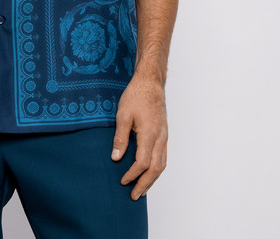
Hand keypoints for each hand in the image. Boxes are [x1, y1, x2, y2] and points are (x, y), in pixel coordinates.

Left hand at [111, 73, 167, 199]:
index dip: (133, 174)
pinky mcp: (164, 134)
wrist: (150, 83)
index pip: (142, 162)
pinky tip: (149, 172)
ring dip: (152, 179)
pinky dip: (156, 169)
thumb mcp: (123, 115)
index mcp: (149, 134)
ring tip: (142, 189)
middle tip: (134, 195)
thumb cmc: (136, 96)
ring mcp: (164, 136)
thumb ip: (120, 138)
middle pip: (155, 169)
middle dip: (145, 184)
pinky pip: (163, 156)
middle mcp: (160, 138)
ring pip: (162, 164)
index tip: (123, 181)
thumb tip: (115, 158)